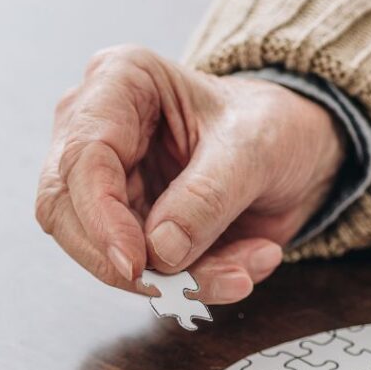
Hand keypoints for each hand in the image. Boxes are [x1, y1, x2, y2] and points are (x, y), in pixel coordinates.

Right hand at [36, 45, 345, 302]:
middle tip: (188, 287)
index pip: (82, 157)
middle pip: (69, 213)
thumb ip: (208, 196)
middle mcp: (99, 130)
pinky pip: (148, 272)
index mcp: (120, 82)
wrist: (301, 150)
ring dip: (180, 279)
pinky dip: (198, 281)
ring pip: (108, 253)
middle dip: (131, 262)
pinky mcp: (132, 226)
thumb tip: (160, 250)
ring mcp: (110, 183)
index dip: (100, 218)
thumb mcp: (255, 149)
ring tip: (244, 272)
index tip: (136, 263)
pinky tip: (248, 264)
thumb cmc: (274, 125)